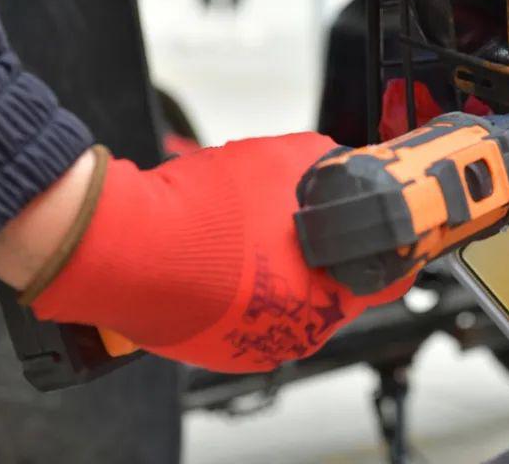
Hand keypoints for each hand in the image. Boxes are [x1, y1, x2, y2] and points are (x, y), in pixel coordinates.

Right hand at [26, 134, 412, 372]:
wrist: (121, 246)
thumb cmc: (203, 212)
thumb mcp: (283, 158)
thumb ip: (328, 161)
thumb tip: (344, 161)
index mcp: (329, 293)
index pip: (387, 278)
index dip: (387, 246)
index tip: (384, 231)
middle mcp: (300, 331)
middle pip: (333, 286)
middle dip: (321, 252)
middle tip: (297, 221)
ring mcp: (258, 345)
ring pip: (289, 300)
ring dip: (279, 270)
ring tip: (247, 236)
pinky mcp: (220, 350)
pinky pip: (250, 315)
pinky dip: (244, 290)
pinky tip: (223, 260)